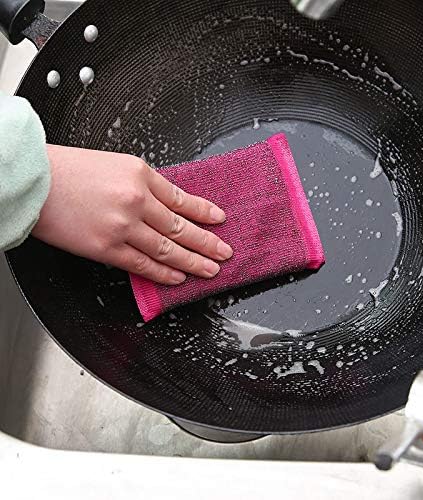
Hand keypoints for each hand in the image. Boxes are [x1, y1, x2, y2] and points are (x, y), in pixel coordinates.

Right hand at [32, 145, 232, 283]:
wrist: (33, 180)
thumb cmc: (68, 170)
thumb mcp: (115, 165)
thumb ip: (144, 185)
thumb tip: (168, 206)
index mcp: (140, 175)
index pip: (182, 199)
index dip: (204, 212)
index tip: (219, 220)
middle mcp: (137, 201)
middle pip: (182, 227)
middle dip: (208, 242)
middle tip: (225, 252)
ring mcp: (123, 227)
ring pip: (168, 249)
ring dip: (193, 261)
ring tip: (211, 269)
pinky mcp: (107, 248)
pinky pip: (143, 265)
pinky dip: (164, 273)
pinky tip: (179, 278)